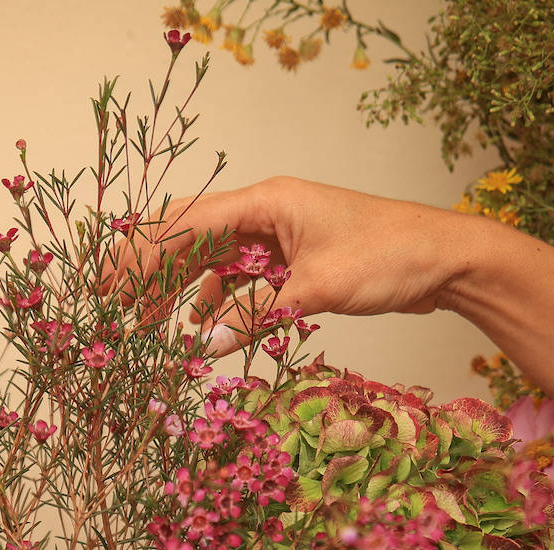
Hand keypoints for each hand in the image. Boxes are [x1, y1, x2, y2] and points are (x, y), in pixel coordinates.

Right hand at [113, 176, 483, 351]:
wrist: (444, 260)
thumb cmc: (388, 258)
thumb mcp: (316, 290)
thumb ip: (256, 314)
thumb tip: (205, 343)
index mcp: (267, 202)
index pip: (188, 224)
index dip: (142, 253)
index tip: (109, 281)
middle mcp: (265, 212)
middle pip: (190, 237)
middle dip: (149, 269)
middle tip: (110, 301)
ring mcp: (277, 236)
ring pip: (211, 260)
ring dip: (179, 290)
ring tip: (146, 323)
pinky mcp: (291, 260)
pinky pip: (239, 278)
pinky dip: (218, 301)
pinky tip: (202, 325)